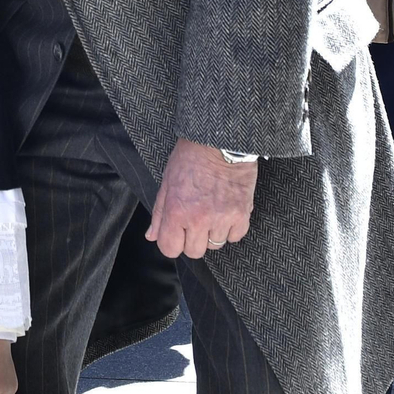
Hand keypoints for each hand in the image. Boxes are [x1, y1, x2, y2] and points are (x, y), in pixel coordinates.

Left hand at [146, 137, 255, 257]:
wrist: (220, 141)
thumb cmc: (191, 157)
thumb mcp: (167, 182)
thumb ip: (159, 213)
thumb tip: (152, 236)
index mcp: (176, 211)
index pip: (170, 249)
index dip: (172, 242)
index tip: (176, 234)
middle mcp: (199, 219)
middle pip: (194, 252)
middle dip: (192, 239)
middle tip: (195, 221)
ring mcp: (222, 218)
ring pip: (215, 245)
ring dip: (213, 232)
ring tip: (212, 211)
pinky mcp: (242, 214)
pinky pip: (235, 236)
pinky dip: (231, 227)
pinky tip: (227, 211)